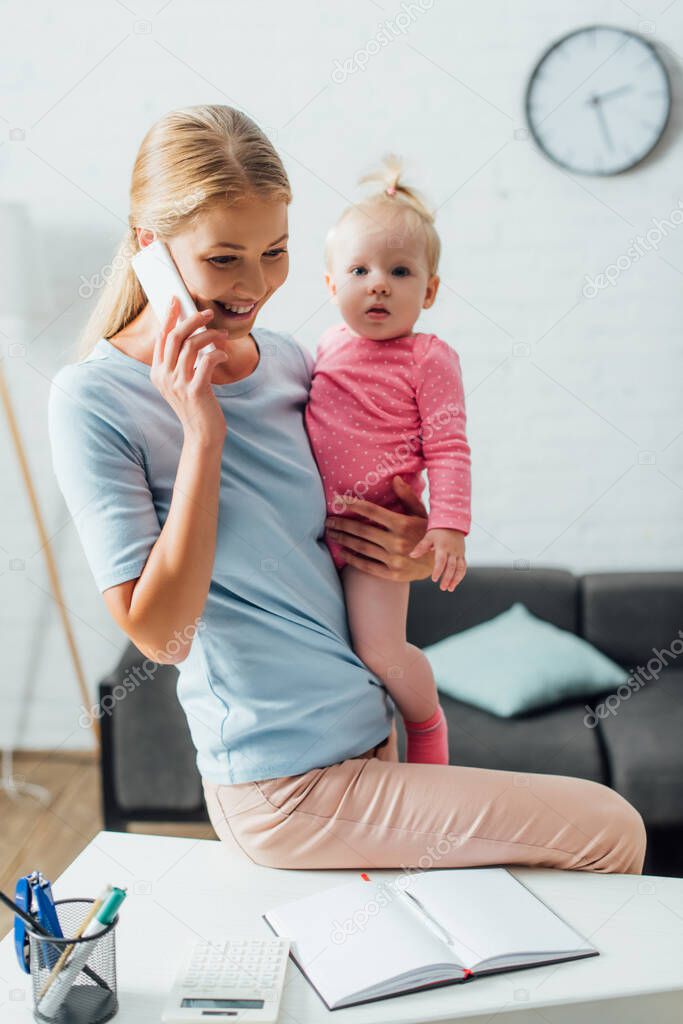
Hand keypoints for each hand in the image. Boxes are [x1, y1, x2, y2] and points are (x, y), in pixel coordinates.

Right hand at [150, 296, 230, 448]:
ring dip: (210, 335)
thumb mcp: (181, 383)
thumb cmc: (196, 406)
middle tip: (207, 312)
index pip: (161, 337)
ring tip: (222, 335)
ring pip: (191, 345)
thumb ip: (180, 363)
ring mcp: (178, 384)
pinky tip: (223, 355)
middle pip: (174, 336)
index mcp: (157, 373)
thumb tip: (191, 334)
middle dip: (191, 319)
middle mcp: (164, 377)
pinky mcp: (195, 390)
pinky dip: (217, 353)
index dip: (169, 316)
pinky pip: (206, 360)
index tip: (177, 300)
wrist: (202, 435)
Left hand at [324, 476, 434, 581]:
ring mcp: (394, 560)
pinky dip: (352, 559)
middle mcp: (397, 542)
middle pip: (362, 530)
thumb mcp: (421, 513)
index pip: (372, 511)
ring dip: (343, 540)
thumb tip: (395, 478)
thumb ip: (407, 496)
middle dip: (342, 525)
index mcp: (403, 524)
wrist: (439, 564)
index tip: (338, 500)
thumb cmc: (427, 533)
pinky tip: (342, 552)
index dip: (353, 504)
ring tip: (332, 534)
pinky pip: (367, 566)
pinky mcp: (392, 574)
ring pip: (361, 548)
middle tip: (328, 521)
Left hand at [409, 527, 466, 591]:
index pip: (441, 560)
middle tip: (442, 588)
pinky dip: (460, 575)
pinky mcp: (462, 555)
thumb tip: (411, 555)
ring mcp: (459, 553)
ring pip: (460, 568)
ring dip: (456, 579)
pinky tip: (455, 583)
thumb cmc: (438, 531)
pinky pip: (464, 567)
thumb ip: (421, 547)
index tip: (434, 579)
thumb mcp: (428, 537)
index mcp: (443, 546)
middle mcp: (452, 551)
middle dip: (447, 578)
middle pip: (451, 567)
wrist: (453, 523)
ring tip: (450, 589)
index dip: (438, 570)